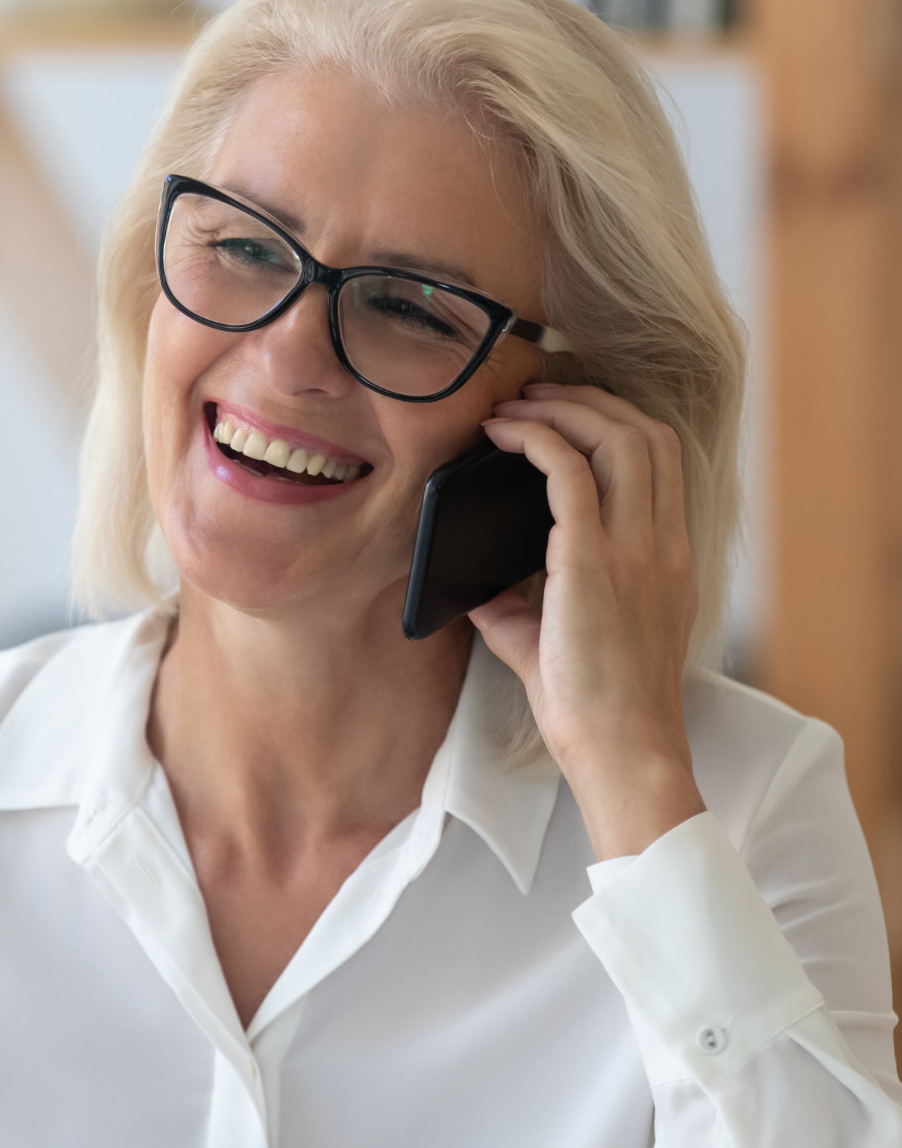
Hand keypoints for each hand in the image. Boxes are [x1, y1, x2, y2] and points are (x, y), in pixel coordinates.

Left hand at [469, 384, 705, 860]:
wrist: (622, 753)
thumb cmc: (599, 711)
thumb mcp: (566, 648)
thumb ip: (525, 614)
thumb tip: (480, 596)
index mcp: (666, 559)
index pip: (661, 461)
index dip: (617, 421)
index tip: (570, 414)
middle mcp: (661, 544)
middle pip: (645, 433)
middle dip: (590, 399)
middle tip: (537, 394)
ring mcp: (635, 549)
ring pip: (618, 437)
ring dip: (564, 408)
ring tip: (517, 406)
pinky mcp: (593, 560)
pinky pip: (570, 471)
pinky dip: (537, 439)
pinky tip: (503, 435)